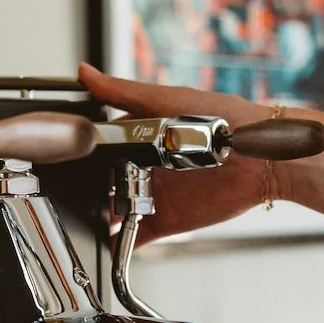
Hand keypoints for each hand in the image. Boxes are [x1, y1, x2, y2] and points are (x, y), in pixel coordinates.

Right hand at [78, 64, 304, 240]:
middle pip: (105, 184)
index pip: (101, 150)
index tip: (63, 163)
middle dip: (88, 192)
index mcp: (141, 138)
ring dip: (99, 220)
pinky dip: (119, 248)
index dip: (82, 157)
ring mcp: (154, 196)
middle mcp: (145, 168)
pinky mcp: (168, 221)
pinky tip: (104, 250)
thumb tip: (85, 72)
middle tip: (71, 197)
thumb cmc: (222, 119)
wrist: (260, 157)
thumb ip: (123, 91)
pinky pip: (138, 238)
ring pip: (116, 212)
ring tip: (78, 224)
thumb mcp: (166, 98)